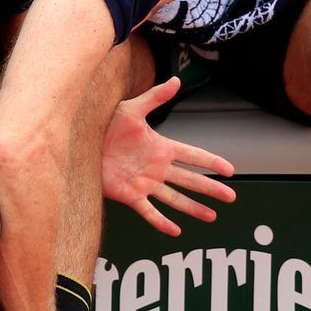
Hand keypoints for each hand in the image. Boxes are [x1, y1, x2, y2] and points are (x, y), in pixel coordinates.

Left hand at [101, 77, 236, 235]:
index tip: (230, 169)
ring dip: (193, 208)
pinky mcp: (129, 195)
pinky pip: (149, 211)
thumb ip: (156, 97)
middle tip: (230, 196)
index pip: (192, 155)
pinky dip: (161, 222)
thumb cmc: (104, 124)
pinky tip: (175, 230)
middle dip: (210, 188)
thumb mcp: (132, 109)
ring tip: (211, 217)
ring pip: (174, 199)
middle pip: (190, 180)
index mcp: (160, 147)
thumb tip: (176, 80)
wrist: (80, 143)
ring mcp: (144, 183)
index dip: (211, 161)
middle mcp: (156, 167)